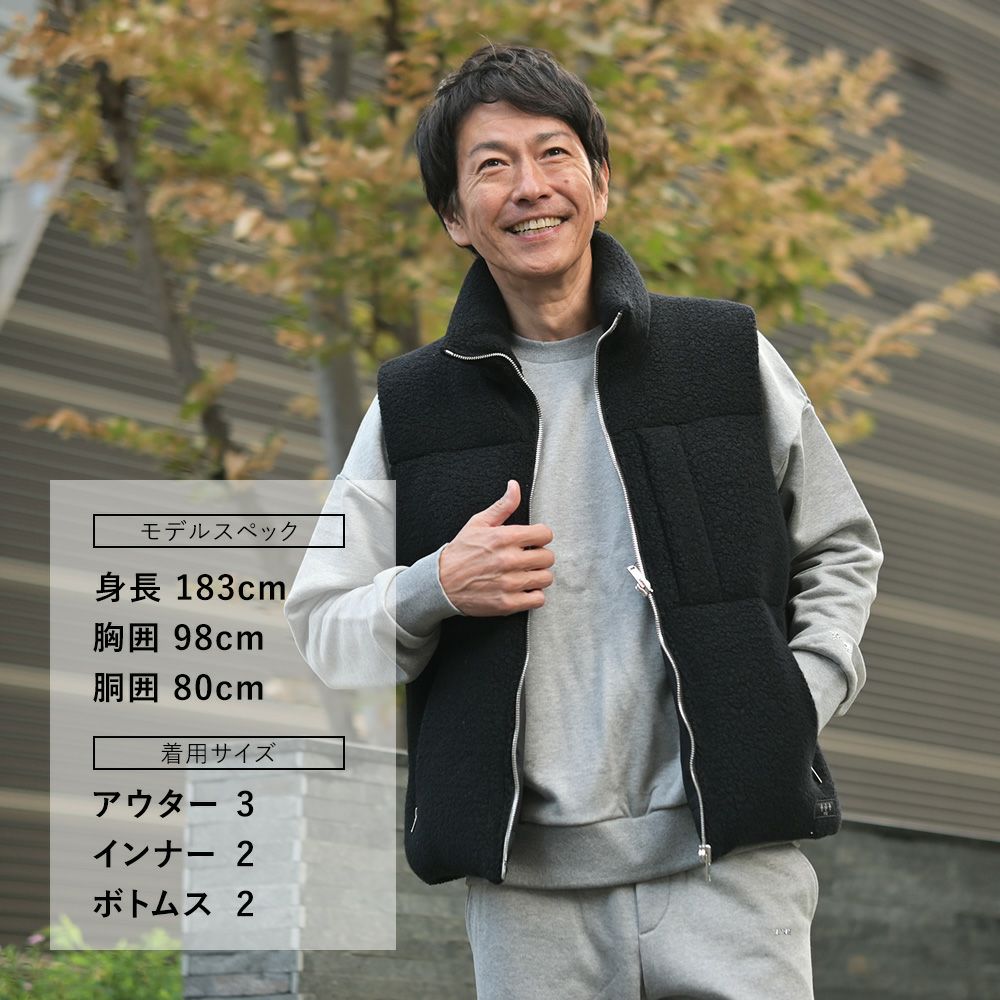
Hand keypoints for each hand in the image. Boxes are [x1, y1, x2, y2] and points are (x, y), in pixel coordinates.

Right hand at [439, 480, 554, 616]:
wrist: (441, 583)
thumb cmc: (461, 552)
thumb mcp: (478, 523)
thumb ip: (502, 506)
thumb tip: (514, 487)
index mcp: (504, 538)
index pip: (545, 534)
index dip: (540, 537)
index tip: (533, 541)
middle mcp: (508, 560)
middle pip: (548, 557)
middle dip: (540, 556)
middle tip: (529, 559)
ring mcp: (508, 583)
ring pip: (546, 578)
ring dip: (538, 576)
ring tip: (526, 574)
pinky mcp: (507, 603)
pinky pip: (538, 599)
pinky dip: (533, 595)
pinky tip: (523, 589)